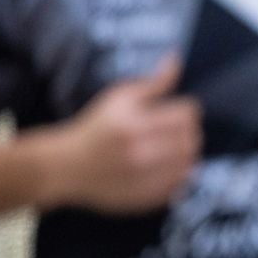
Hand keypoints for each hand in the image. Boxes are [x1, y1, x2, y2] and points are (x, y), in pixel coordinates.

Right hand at [52, 56, 201, 212]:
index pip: (187, 114)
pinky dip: (179, 174)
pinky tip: (164, 165)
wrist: (65, 166)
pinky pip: (181, 185)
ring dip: (186, 152)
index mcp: (133, 125)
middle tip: (174, 129)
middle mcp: (139, 154)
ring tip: (170, 147)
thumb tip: (176, 59)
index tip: (175, 110)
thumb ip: (153, 82)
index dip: (185, 109)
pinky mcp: (145, 198)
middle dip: (188, 131)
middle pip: (192, 139)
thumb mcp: (118, 98)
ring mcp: (143, 179)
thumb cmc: (94, 127)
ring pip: (190, 163)